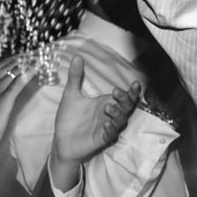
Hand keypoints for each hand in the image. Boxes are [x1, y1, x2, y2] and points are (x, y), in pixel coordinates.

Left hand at [50, 44, 143, 169]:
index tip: (135, 83)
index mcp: (106, 103)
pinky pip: (110, 135)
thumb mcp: (71, 95)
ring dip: (117, 114)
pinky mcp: (101, 140)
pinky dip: (110, 130)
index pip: (125, 97)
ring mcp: (107, 128)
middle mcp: (110, 115)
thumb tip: (77, 56)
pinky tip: (106, 125)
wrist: (60, 140)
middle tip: (116, 92)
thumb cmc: (69, 118)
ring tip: (107, 108)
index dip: (132, 91)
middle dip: (125, 99)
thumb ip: (75, 77)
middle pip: (127, 107)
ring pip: (121, 121)